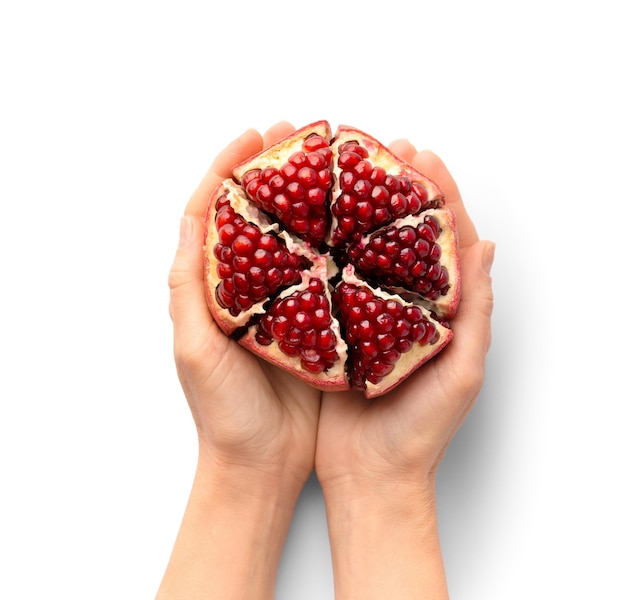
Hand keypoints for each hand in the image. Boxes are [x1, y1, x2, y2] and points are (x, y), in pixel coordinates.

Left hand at [157, 122, 320, 599]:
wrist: (260, 463)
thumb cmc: (223, 413)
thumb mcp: (194, 348)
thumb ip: (189, 288)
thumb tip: (191, 221)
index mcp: (210, 288)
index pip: (212, 212)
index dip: (230, 167)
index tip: (255, 135)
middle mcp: (247, 289)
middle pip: (258, 214)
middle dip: (276, 169)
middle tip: (301, 134)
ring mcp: (283, 303)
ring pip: (295, 237)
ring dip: (312, 198)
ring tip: (334, 165)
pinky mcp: (313, 322)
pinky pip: (325, 272)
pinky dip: (337, 242)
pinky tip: (357, 223)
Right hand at [315, 142, 494, 598]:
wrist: (373, 475)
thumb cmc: (421, 431)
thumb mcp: (461, 371)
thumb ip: (475, 310)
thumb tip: (484, 246)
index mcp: (441, 309)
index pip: (443, 237)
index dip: (436, 192)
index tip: (420, 154)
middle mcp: (403, 305)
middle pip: (399, 234)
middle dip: (391, 188)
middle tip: (377, 148)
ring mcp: (368, 314)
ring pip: (361, 251)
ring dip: (354, 211)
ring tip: (340, 173)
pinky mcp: (335, 331)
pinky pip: (330, 280)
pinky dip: (323, 250)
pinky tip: (310, 228)